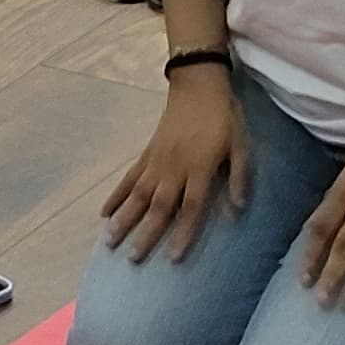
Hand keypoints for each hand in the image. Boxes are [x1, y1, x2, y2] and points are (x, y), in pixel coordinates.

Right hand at [100, 74, 247, 264]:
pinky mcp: (146, 153)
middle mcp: (174, 168)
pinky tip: (104, 213)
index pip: (191, 207)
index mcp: (199, 168)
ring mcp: (157, 161)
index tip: (173, 258)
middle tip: (132, 258)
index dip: (183, 233)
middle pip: (159, 206)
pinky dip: (116, 196)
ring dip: (124, 218)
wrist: (197, 85)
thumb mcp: (240, 145)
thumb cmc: (223, 117)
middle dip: (146, 233)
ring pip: (138, 195)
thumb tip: (238, 210)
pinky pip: (128, 178)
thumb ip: (239, 177)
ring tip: (109, 241)